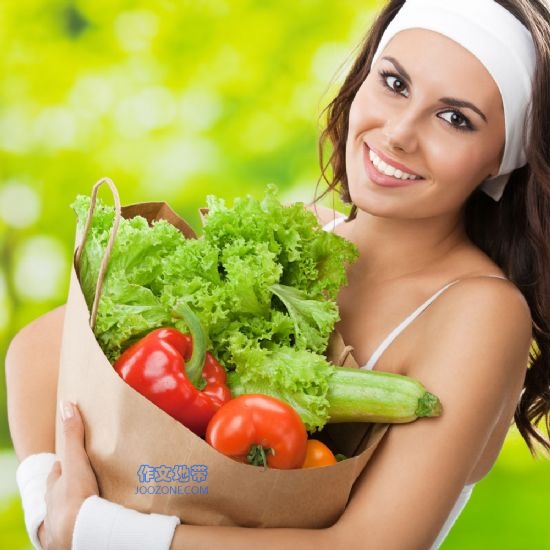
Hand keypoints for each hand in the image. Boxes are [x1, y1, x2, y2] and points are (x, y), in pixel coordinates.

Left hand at [42, 402, 98, 549]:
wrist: (79, 532)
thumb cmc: (76, 497)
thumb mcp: (76, 461)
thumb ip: (73, 435)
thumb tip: (66, 404)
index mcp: (56, 487)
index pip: (58, 472)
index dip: (64, 465)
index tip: (71, 460)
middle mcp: (55, 505)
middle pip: (61, 491)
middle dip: (71, 486)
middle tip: (86, 480)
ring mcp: (63, 522)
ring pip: (69, 510)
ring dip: (79, 505)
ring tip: (94, 502)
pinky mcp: (75, 537)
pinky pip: (80, 528)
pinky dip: (86, 523)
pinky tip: (95, 522)